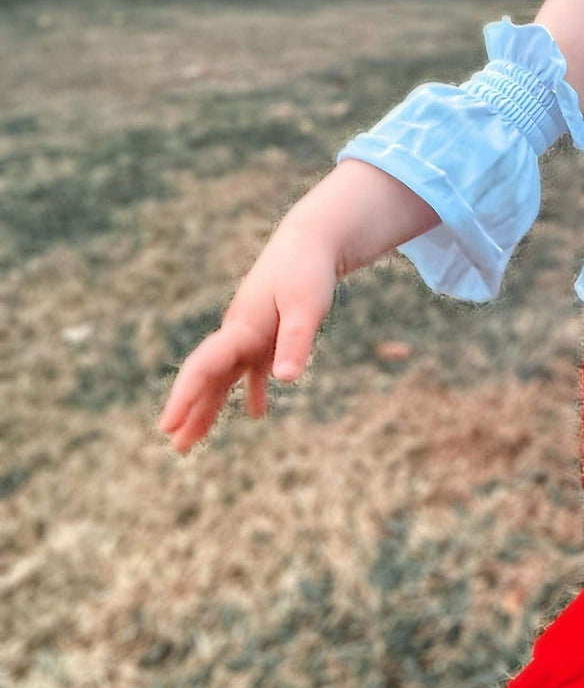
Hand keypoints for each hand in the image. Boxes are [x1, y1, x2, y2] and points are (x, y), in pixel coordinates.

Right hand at [156, 224, 337, 454]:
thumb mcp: (306, 307)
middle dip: (191, 411)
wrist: (311, 241)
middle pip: (207, 378)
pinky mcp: (266, 333)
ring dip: (211, 406)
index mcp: (241, 328)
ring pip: (224, 377)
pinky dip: (251, 390)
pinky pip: (251, 368)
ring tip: (195, 438)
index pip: (204, 367)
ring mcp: (250, 334)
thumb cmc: (307, 271)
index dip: (185, 397)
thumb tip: (283, 380)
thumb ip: (294, 342)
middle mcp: (238, 333)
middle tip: (176, 446)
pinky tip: (254, 412)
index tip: (168, 425)